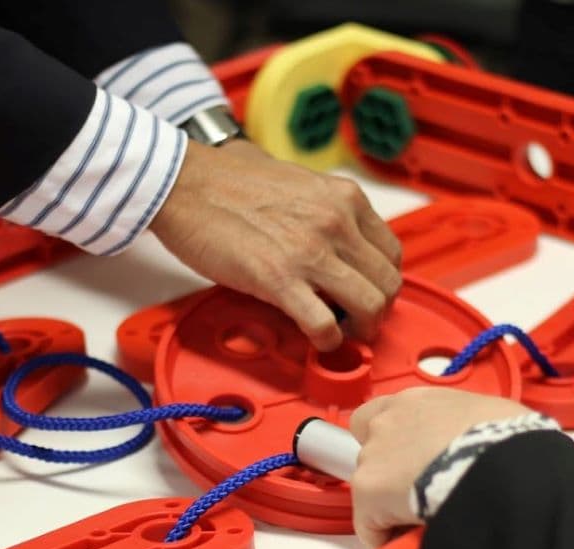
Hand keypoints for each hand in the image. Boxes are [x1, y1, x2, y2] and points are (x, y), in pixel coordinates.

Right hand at [150, 138, 402, 349]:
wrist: (182, 183)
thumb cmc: (227, 181)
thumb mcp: (297, 182)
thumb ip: (324, 208)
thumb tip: (332, 236)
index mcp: (344, 198)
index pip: (391, 252)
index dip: (382, 281)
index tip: (366, 293)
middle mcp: (336, 222)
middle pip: (388, 284)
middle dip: (377, 311)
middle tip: (358, 321)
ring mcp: (310, 252)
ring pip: (369, 307)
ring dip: (360, 330)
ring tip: (341, 334)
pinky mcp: (279, 280)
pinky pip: (325, 325)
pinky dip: (327, 341)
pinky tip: (316, 339)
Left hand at [349, 387, 530, 547]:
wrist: (501, 465)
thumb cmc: (508, 437)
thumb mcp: (492, 416)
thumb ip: (467, 425)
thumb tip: (478, 445)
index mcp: (415, 400)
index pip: (378, 416)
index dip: (391, 442)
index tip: (411, 461)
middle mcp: (385, 422)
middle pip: (372, 453)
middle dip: (391, 473)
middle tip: (422, 492)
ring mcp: (372, 457)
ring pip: (371, 489)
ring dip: (390, 505)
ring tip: (425, 520)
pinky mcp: (368, 493)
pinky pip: (370, 525)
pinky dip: (386, 538)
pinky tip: (412, 545)